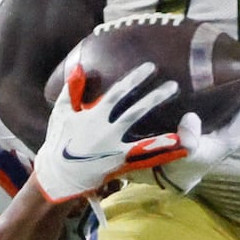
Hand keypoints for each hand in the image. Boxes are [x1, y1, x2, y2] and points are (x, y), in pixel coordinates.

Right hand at [32, 60, 186, 201]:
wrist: (59, 174)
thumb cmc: (59, 140)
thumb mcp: (61, 112)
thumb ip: (71, 89)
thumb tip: (77, 66)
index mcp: (94, 115)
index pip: (118, 92)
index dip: (135, 79)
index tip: (151, 67)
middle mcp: (107, 130)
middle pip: (136, 110)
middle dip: (155, 96)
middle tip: (173, 84)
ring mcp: (114, 146)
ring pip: (142, 129)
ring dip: (159, 119)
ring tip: (180, 111)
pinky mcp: (119, 161)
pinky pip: (141, 152)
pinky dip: (158, 146)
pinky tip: (175, 141)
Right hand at [157, 77, 239, 192]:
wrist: (176, 174)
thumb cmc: (181, 164)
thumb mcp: (184, 154)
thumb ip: (188, 140)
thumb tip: (191, 118)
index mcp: (230, 137)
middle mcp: (231, 131)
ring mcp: (223, 127)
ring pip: (236, 101)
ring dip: (239, 83)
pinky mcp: (214, 124)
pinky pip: (225, 102)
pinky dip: (226, 88)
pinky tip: (222, 74)